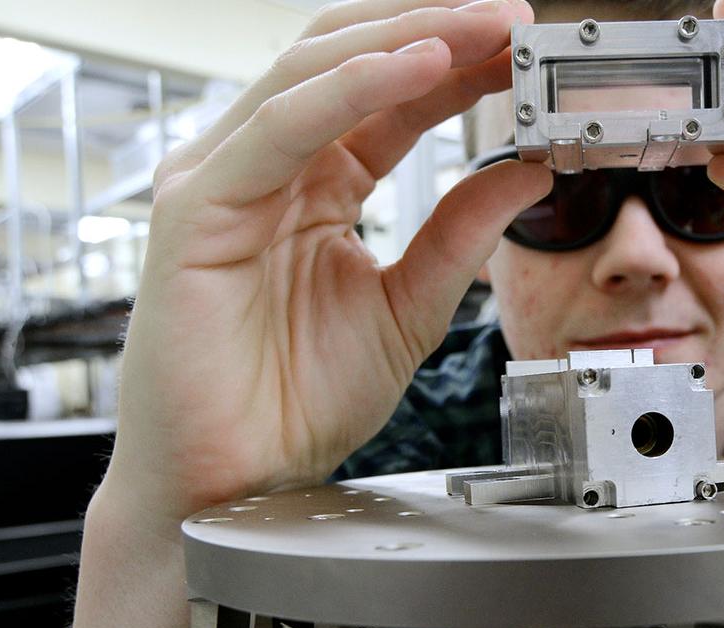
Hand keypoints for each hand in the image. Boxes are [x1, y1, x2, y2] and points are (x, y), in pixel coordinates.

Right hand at [107, 0, 543, 522]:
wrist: (237, 486)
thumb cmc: (293, 405)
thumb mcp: (409, 306)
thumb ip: (463, 233)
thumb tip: (529, 167)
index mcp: (312, 180)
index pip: (388, 92)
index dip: (458, 59)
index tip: (527, 45)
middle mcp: (264, 165)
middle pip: (349, 58)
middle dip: (436, 26)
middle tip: (513, 16)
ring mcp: (222, 178)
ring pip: (312, 70)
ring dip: (407, 37)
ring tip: (485, 27)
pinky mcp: (195, 207)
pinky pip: (279, 126)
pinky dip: (352, 87)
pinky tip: (420, 67)